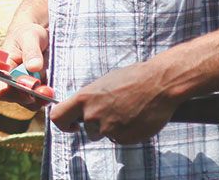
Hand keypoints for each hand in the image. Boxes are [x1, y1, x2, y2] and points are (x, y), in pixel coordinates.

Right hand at [0, 18, 48, 108]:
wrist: (36, 35)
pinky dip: (47, 96)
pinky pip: (40, 101)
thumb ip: (31, 51)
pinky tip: (52, 84)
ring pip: (30, 103)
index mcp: (1, 69)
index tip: (32, 85)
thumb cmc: (27, 34)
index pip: (2, 90)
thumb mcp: (30, 36)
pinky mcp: (33, 92)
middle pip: (18, 99)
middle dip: (33, 95)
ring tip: (50, 82)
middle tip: (47, 87)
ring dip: (42, 97)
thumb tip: (34, 67)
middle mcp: (8, 83)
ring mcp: (21, 89)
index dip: (16, 92)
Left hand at [47, 62, 181, 143]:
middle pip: (86, 129)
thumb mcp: (104, 83)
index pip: (58, 117)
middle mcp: (92, 115)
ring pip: (104, 134)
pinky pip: (120, 139)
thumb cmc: (134, 78)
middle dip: (96, 125)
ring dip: (113, 128)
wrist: (160, 84)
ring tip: (128, 111)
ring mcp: (108, 128)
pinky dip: (127, 132)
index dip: (63, 124)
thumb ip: (90, 98)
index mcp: (84, 98)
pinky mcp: (124, 138)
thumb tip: (82, 108)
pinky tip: (136, 117)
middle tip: (113, 112)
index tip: (72, 125)